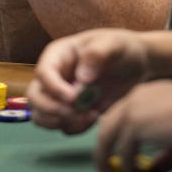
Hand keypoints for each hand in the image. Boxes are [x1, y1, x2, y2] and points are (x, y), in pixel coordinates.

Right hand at [28, 29, 151, 135]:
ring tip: (86, 118)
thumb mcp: (113, 44)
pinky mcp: (71, 111)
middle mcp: (54, 76)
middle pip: (34, 97)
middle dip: (50, 109)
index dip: (53, 88)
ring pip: (41, 115)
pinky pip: (61, 126)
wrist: (136, 65)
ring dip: (60, 122)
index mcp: (58, 55)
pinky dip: (73, 128)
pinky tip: (93, 118)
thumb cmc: (122, 48)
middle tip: (74, 113)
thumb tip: (82, 77)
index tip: (73, 98)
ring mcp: (60, 96)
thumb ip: (97, 54)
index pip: (43, 73)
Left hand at [94, 81, 171, 171]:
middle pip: (108, 122)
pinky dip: (124, 167)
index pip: (123, 112)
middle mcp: (137, 96)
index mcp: (149, 93)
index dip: (116, 133)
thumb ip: (164, 155)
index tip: (112, 150)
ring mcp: (133, 108)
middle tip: (103, 166)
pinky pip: (122, 150)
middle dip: (103, 146)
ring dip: (104, 158)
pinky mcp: (135, 123)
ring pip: (107, 135)